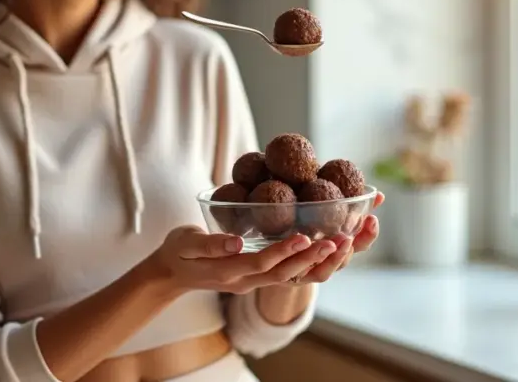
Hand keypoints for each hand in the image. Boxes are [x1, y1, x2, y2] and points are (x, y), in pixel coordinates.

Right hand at [148, 226, 338, 295]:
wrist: (172, 274)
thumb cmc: (177, 252)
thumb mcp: (185, 243)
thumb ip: (209, 244)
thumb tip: (236, 243)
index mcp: (228, 272)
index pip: (261, 263)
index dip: (285, 251)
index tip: (306, 236)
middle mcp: (246, 281)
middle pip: (286, 274)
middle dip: (314, 257)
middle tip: (341, 240)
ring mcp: (254, 282)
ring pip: (293, 277)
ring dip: (320, 262)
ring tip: (345, 243)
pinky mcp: (260, 276)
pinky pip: (290, 274)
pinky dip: (312, 262)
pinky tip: (331, 247)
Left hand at [288, 190, 385, 282]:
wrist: (266, 260)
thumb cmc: (298, 227)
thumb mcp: (322, 213)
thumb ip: (349, 205)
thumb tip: (379, 194)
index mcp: (336, 250)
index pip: (359, 245)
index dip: (368, 235)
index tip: (372, 218)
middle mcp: (324, 265)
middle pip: (342, 262)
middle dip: (348, 249)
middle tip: (349, 237)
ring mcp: (305, 274)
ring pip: (321, 273)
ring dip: (326, 259)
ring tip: (328, 245)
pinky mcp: (281, 274)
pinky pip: (289, 270)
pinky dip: (293, 256)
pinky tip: (297, 243)